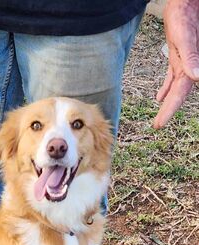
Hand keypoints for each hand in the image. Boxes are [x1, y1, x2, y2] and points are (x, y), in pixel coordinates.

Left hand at [153, 0, 198, 127]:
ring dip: (167, 102)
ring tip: (159, 118)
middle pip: (177, 94)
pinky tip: (159, 97)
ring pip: (175, 87)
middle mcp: (188, 67)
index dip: (170, 110)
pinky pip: (172, 76)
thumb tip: (197, 78)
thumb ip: (191, 57)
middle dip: (167, 111)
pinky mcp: (178, 56)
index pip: (179, 93)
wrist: (185, 3)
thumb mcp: (184, 38)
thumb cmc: (184, 17)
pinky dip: (166, 87)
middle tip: (157, 126)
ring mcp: (184, 62)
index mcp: (189, 66)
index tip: (159, 124)